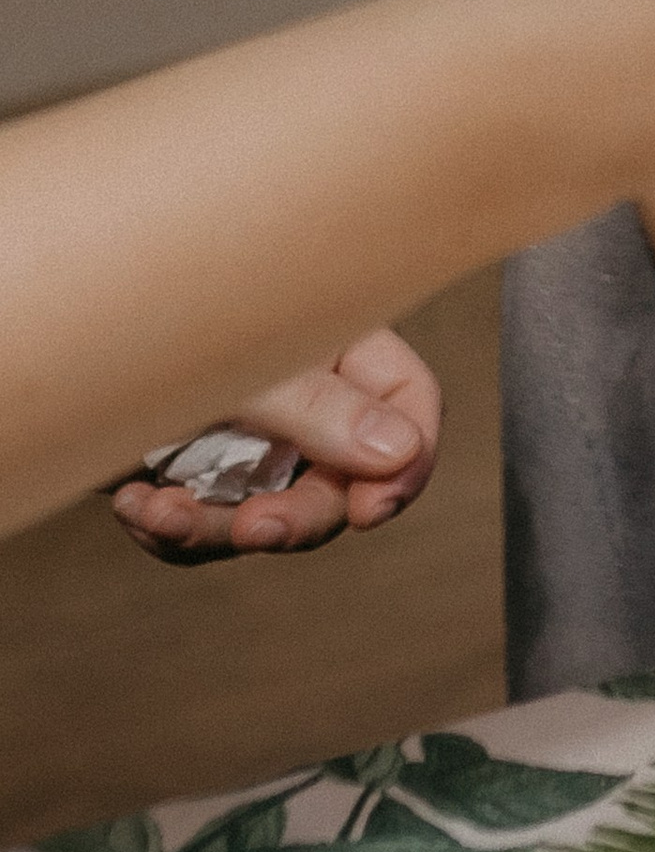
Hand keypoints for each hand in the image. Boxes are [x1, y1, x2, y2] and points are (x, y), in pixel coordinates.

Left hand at [108, 330, 440, 561]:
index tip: (370, 510)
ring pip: (271, 513)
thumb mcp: (245, 368)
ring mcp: (250, 437)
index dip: (404, 461)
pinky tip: (132, 502)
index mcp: (335, 343)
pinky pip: (209, 528)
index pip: (408, 400)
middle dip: (296, 515)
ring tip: (158, 513)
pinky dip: (172, 528)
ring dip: (214, 527)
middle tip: (254, 531)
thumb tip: (401, 455)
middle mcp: (302, 393)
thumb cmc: (154, 320)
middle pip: (344, 478)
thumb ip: (322, 411)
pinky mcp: (196, 475)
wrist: (50, 351)